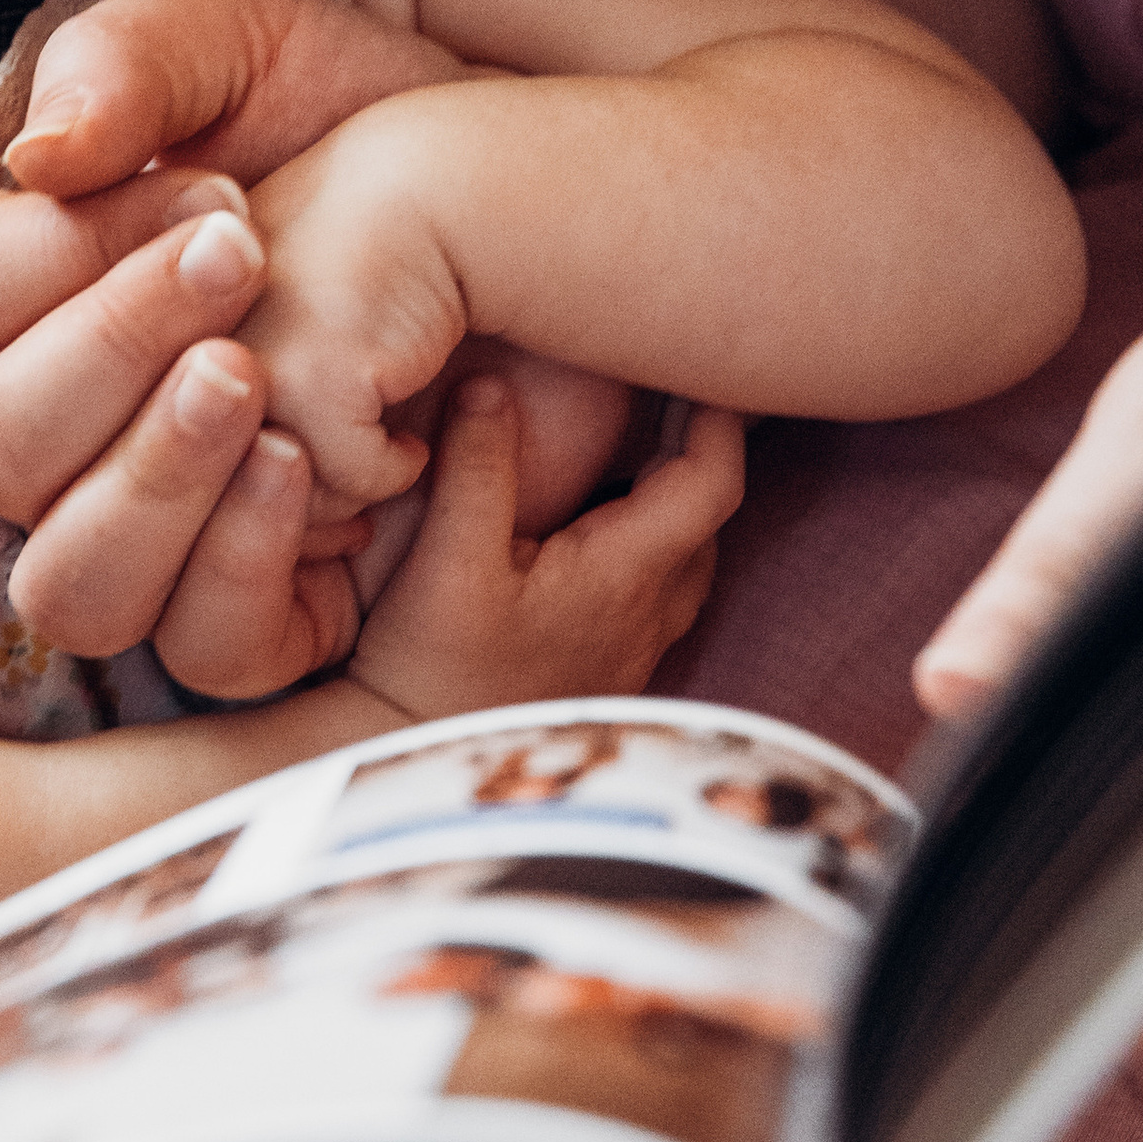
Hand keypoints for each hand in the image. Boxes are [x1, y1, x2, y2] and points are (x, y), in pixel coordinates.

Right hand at [0, 0, 463, 655]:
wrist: (520, 215)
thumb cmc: (360, 124)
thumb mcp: (243, 47)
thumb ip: (126, 64)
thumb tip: (39, 156)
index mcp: (26, 293)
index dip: (62, 256)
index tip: (215, 199)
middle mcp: (63, 433)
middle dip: (112, 350)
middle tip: (245, 264)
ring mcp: (155, 531)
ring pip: (72, 581)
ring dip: (153, 477)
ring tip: (253, 379)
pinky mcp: (268, 605)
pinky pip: (204, 645)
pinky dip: (244, 564)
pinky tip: (312, 461)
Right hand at [348, 379, 745, 724]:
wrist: (423, 768)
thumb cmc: (435, 669)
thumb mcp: (448, 559)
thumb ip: (477, 467)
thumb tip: (492, 384)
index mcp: (626, 575)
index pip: (714, 484)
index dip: (719, 421)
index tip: (700, 372)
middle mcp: (647, 616)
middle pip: (706, 522)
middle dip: (694, 458)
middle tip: (658, 401)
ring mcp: (630, 653)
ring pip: (682, 563)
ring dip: (668, 508)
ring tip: (624, 459)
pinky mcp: (603, 675)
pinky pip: (651, 598)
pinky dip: (640, 551)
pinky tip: (586, 536)